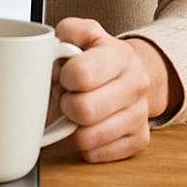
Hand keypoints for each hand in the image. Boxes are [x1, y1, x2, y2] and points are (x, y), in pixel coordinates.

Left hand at [52, 17, 168, 162]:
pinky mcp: (139, 139)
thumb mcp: (79, 33)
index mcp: (119, 54)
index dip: (64, 78)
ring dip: (71, 126)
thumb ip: (63, 34)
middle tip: (65, 96)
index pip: (82, 75)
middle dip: (65, 104)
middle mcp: (136, 85)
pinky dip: (80, 144)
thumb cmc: (94, 54)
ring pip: (88, 137)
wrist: (128, 72)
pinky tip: (82, 127)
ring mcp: (140, 114)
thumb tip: (47, 51)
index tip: (64, 76)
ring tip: (73, 110)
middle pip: (85, 110)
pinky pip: (96, 154)